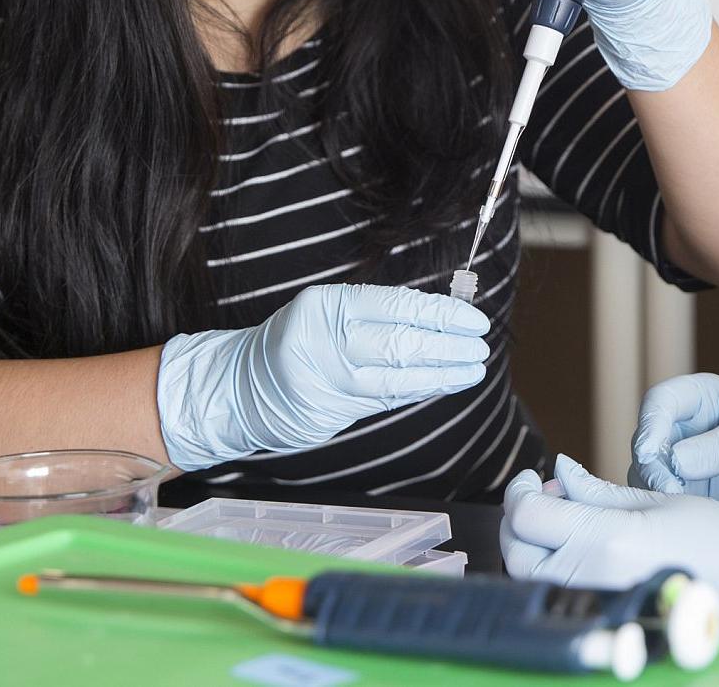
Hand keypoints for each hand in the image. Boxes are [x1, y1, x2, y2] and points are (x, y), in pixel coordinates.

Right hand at [156, 283, 490, 470]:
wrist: (237, 385)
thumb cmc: (295, 340)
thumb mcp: (324, 311)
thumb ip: (372, 313)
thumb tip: (439, 315)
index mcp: (325, 305)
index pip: (396, 306)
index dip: (441, 314)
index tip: (473, 319)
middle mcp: (325, 342)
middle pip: (401, 343)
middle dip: (448, 346)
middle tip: (481, 346)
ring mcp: (327, 380)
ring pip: (398, 377)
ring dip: (443, 374)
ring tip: (473, 369)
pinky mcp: (330, 413)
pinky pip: (387, 400)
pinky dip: (420, 390)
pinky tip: (446, 384)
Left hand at [501, 455, 718, 665]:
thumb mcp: (661, 498)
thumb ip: (601, 490)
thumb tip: (560, 471)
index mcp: (609, 541)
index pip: (528, 517)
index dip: (520, 492)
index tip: (534, 478)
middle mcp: (595, 578)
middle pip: (516, 553)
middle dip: (517, 519)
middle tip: (540, 495)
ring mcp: (601, 603)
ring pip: (530, 578)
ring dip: (531, 545)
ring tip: (561, 517)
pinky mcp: (610, 615)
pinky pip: (558, 593)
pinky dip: (551, 567)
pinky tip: (579, 546)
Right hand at [631, 373, 718, 534]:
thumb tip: (674, 461)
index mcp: (703, 399)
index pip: (661, 402)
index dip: (651, 423)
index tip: (652, 451)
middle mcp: (688, 430)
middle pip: (646, 440)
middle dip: (650, 461)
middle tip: (668, 486)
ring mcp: (686, 465)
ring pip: (647, 473)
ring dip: (654, 487)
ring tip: (679, 502)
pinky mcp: (691, 498)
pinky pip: (663, 502)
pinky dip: (664, 509)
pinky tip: (682, 518)